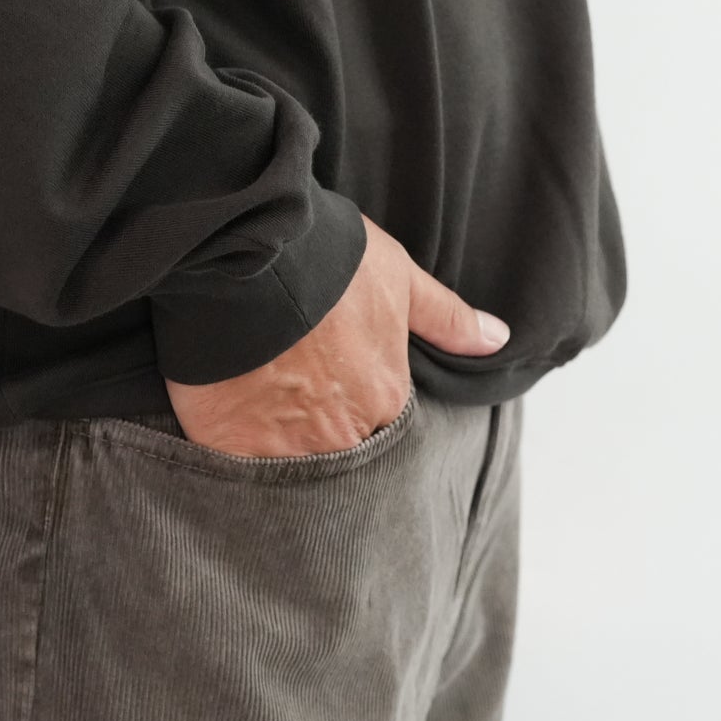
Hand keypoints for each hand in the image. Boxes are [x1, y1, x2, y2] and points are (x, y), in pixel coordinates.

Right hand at [162, 212, 509, 456]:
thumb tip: (498, 338)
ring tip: (251, 402)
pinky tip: (222, 417)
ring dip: (271, 443)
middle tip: (285, 394)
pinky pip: (235, 463)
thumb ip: (446, 318)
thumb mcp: (398, 279)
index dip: (351, 402)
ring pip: (284, 465)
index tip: (328, 380)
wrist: (251, 256)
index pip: (378, 424)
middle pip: (332, 450)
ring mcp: (286, 447)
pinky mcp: (232, 447)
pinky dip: (230, 447)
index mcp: (385, 399)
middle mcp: (343, 434)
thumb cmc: (330, 261)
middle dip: (314, 431)